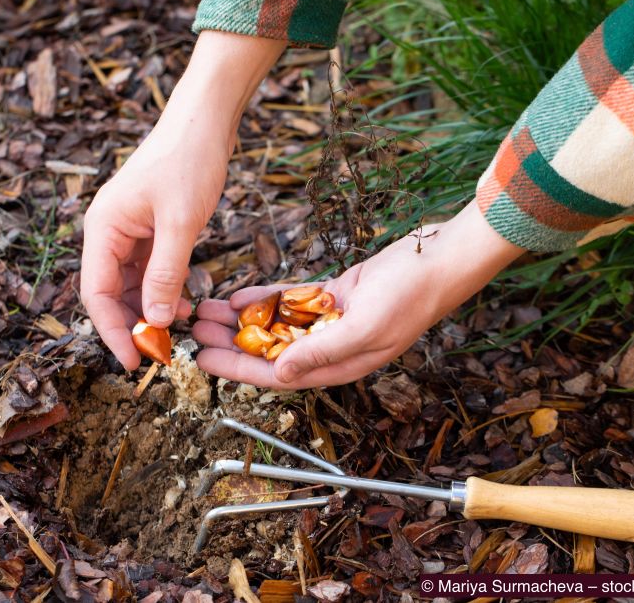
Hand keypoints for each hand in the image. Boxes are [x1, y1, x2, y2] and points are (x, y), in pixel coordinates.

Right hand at [80, 32, 285, 369]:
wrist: (205, 120)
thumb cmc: (189, 161)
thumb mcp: (181, 222)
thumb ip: (166, 272)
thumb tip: (156, 321)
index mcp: (103, 228)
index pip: (97, 293)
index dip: (112, 331)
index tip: (135, 361)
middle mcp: (108, 231)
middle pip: (110, 292)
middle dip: (132, 324)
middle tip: (159, 355)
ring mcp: (129, 228)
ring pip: (132, 283)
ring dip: (150, 309)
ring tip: (175, 334)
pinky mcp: (150, 226)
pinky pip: (150, 268)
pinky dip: (164, 289)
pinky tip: (184, 303)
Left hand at [193, 201, 523, 387]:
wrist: (438, 260)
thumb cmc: (409, 297)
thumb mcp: (364, 326)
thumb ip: (321, 351)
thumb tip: (280, 373)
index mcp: (337, 366)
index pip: (275, 374)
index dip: (236, 367)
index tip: (202, 359)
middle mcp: (330, 348)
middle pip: (268, 350)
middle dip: (230, 341)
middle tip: (195, 328)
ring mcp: (331, 321)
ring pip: (275, 325)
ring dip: (241, 319)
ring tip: (208, 309)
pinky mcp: (333, 296)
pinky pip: (291, 301)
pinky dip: (266, 298)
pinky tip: (238, 295)